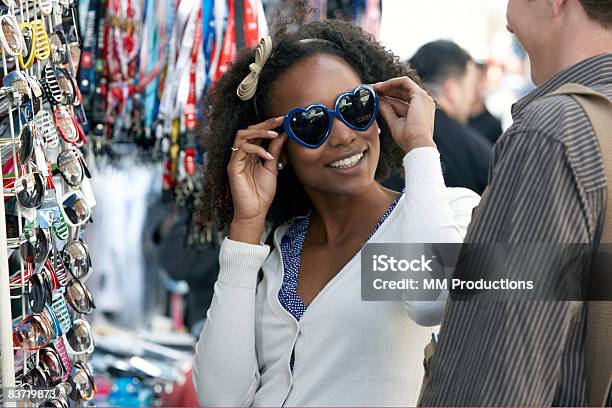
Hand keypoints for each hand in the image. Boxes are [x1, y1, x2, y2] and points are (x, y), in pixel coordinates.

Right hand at [227, 116, 287, 243]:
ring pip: (242, 135)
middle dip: (265, 123)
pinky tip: (268, 156)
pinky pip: (242, 149)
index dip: (269, 125)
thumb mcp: (272, 167)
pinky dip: (257, 150)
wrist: (255, 211)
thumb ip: (275, 150)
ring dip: (259, 132)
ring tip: (273, 134)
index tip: (284, 119)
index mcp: (251, 153)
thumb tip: (283, 133)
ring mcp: (236, 159)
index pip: (257, 133)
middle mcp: (242, 154)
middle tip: (280, 120)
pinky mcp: (232, 166)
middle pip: (249, 130)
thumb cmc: (262, 193)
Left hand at [372, 77, 436, 152]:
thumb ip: (387, 110)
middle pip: (401, 91)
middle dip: (385, 89)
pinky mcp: (419, 95)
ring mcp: (423, 98)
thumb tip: (378, 101)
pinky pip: (404, 82)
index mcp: (419, 110)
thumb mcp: (394, 121)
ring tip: (373, 88)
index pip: (401, 99)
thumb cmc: (408, 138)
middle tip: (371, 90)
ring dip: (387, 85)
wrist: (417, 143)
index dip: (387, 96)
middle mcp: (423, 102)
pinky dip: (391, 83)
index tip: (375, 97)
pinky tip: (379, 87)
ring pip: (403, 84)